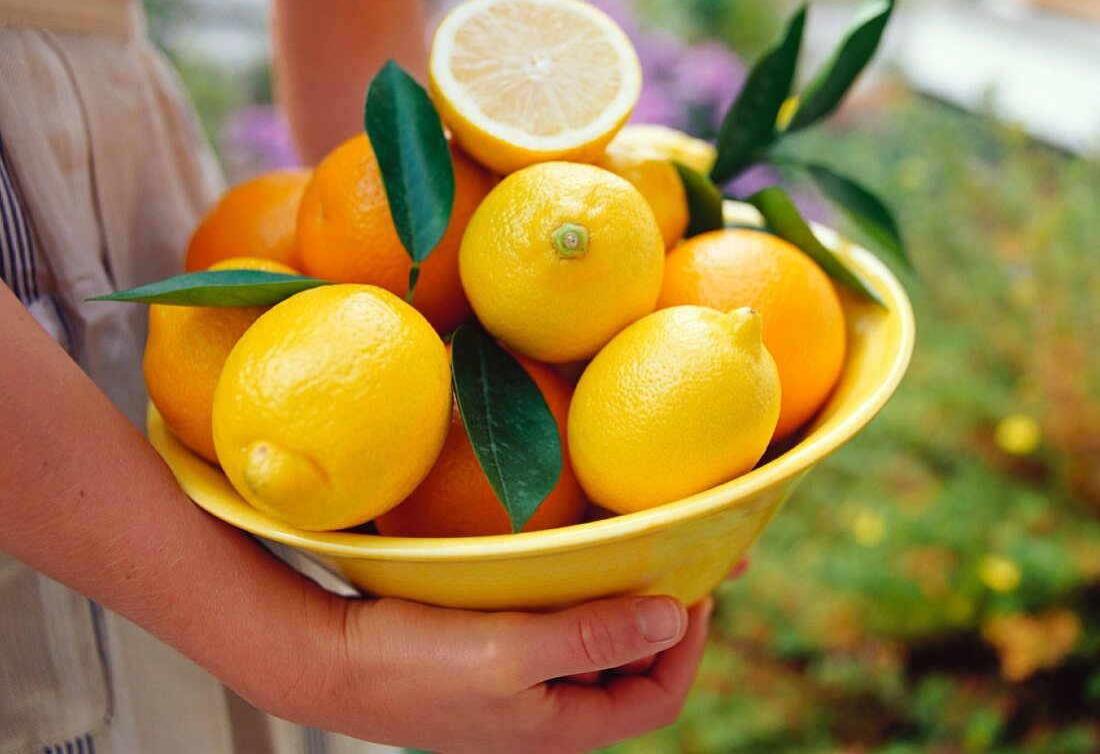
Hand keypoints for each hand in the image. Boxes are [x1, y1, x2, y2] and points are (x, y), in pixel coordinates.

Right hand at [245, 594, 712, 753]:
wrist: (325, 660)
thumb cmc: (410, 666)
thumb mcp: (509, 654)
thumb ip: (592, 636)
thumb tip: (674, 616)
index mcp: (562, 727)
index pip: (657, 696)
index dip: (687, 646)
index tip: (694, 586)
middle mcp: (549, 710)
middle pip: (632, 668)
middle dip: (661, 617)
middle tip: (675, 556)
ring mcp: (520, 682)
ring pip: (594, 644)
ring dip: (619, 601)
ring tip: (633, 550)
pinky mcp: (493, 653)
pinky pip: (556, 627)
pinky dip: (577, 596)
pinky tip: (571, 559)